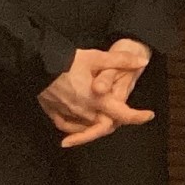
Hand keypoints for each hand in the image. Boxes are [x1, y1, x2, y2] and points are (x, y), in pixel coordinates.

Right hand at [39, 46, 155, 147]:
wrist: (36, 64)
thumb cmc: (67, 61)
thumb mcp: (97, 57)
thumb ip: (121, 60)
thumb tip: (143, 62)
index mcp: (96, 100)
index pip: (122, 114)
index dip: (137, 117)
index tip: (148, 115)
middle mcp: (83, 111)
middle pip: (104, 126)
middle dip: (115, 122)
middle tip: (125, 114)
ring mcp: (66, 114)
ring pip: (87, 127)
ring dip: (97, 124)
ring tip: (106, 116)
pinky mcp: (52, 113)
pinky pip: (66, 125)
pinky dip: (76, 126)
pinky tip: (80, 122)